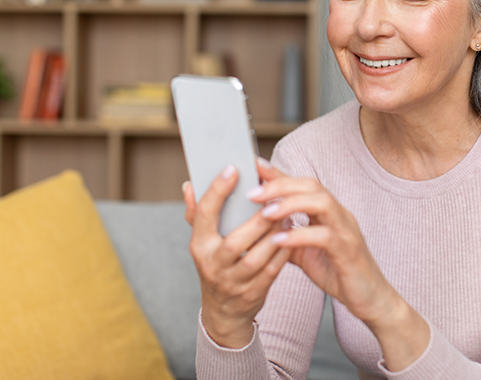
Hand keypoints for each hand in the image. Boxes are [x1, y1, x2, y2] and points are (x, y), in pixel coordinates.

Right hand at [183, 166, 292, 347]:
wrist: (223, 311)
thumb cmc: (217, 264)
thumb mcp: (203, 242)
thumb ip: (198, 212)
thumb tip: (189, 184)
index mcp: (199, 245)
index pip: (204, 215)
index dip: (217, 191)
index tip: (233, 169)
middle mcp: (212, 265)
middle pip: (234, 241)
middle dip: (256, 221)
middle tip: (274, 199)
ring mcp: (232, 282)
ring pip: (255, 258)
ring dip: (273, 236)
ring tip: (286, 215)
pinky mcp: (252, 293)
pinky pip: (270, 271)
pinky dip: (282, 253)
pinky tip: (291, 235)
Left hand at [251, 158, 429, 367]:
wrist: (370, 299)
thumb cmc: (340, 273)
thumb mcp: (307, 254)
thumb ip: (288, 239)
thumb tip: (261, 231)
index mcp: (329, 213)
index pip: (303, 186)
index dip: (280, 174)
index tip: (255, 166)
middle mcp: (339, 215)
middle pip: (312, 186)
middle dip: (281, 185)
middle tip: (253, 192)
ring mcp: (346, 231)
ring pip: (322, 203)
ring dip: (291, 204)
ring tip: (265, 212)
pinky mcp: (348, 251)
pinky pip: (325, 236)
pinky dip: (300, 235)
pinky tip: (279, 240)